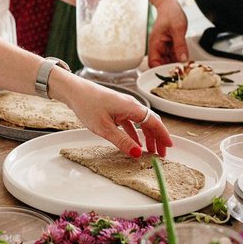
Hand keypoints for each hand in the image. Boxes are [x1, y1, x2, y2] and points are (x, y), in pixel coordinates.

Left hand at [56, 74, 171, 157]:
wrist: (73, 90)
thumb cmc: (87, 104)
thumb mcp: (104, 128)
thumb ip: (122, 141)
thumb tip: (137, 153)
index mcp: (131, 107)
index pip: (154, 122)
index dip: (163, 135)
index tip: (169, 147)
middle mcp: (130, 105)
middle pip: (150, 122)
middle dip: (157, 138)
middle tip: (160, 153)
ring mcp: (123, 105)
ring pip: (141, 122)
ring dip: (147, 136)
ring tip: (149, 151)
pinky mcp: (115, 107)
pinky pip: (131, 121)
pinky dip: (135, 132)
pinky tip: (134, 141)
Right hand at [148, 0, 188, 66]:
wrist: (170, 5)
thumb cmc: (170, 13)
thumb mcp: (178, 29)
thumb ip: (180, 45)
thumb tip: (183, 59)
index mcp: (155, 43)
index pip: (153, 62)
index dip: (160, 70)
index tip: (171, 73)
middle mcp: (158, 47)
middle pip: (161, 64)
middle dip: (171, 68)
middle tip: (183, 71)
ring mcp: (164, 47)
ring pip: (168, 61)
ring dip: (176, 63)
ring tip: (186, 65)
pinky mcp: (170, 46)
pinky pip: (173, 56)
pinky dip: (179, 58)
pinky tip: (186, 59)